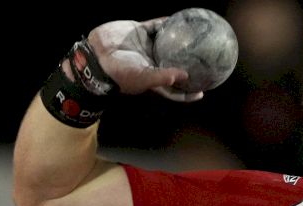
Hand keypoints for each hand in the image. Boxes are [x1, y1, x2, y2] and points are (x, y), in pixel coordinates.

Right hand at [87, 20, 202, 101]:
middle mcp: (152, 62)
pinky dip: (166, 22)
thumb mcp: (142, 78)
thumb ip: (163, 77)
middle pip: (174, 63)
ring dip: (179, 39)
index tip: (203, 91)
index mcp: (154, 78)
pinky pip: (156, 26)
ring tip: (196, 33)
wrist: (96, 54)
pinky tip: (179, 18)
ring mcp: (146, 46)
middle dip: (188, 63)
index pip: (174, 89)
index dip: (188, 92)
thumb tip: (185, 76)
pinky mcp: (139, 31)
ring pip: (168, 43)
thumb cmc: (119, 73)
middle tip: (206, 60)